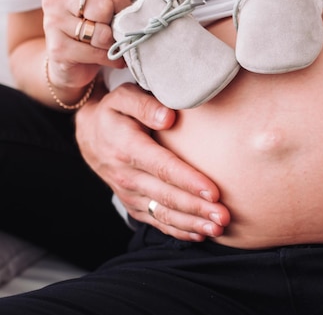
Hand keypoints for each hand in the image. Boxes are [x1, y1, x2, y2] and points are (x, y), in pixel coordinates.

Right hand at [41, 0, 165, 91]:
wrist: (71, 63)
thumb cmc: (95, 30)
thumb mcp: (114, 8)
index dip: (127, 10)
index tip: (125, 19)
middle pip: (104, 8)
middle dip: (116, 27)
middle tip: (114, 34)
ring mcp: (52, 23)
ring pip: (101, 33)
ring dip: (113, 45)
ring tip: (110, 47)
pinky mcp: (56, 48)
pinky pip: (95, 53)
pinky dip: (109, 59)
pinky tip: (109, 59)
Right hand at [75, 83, 229, 241]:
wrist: (90, 136)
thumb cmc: (116, 113)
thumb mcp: (124, 97)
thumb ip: (145, 104)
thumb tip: (168, 117)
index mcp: (127, 148)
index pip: (162, 167)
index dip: (188, 181)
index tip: (213, 191)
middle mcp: (126, 175)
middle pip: (167, 196)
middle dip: (197, 208)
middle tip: (224, 216)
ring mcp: (129, 194)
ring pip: (163, 214)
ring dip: (192, 223)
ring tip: (218, 228)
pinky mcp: (133, 204)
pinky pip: (156, 221)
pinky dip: (178, 230)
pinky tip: (200, 234)